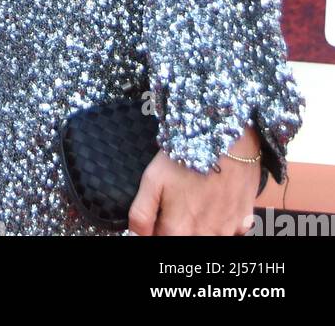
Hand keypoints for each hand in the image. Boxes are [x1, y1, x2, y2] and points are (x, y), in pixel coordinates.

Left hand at [129, 126, 261, 235]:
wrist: (224, 138)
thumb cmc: (186, 156)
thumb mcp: (152, 179)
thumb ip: (141, 214)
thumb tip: (135, 236)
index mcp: (179, 229)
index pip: (163, 243)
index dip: (157, 230)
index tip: (159, 217)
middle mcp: (205, 236)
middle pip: (187, 241)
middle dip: (179, 229)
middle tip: (179, 205)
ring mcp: (227, 230)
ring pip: (209, 238)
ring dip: (200, 228)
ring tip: (197, 202)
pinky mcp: (244, 221)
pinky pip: (231, 232)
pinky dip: (222, 223)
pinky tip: (217, 203)